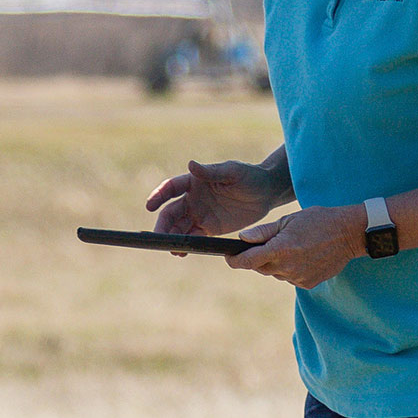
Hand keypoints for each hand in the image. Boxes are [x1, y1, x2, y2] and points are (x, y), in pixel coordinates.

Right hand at [145, 160, 280, 237]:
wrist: (267, 193)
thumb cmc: (249, 176)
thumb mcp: (232, 172)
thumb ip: (211, 171)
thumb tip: (191, 165)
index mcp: (194, 181)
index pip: (171, 188)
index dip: (158, 196)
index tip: (150, 206)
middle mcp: (192, 198)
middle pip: (171, 212)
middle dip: (163, 224)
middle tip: (158, 236)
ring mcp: (199, 214)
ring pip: (178, 227)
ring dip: (172, 237)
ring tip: (171, 249)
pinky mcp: (209, 228)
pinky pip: (192, 237)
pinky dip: (185, 245)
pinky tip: (181, 252)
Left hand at [228, 206, 366, 288]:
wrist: (349, 234)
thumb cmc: (318, 221)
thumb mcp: (288, 220)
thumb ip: (263, 232)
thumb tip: (241, 238)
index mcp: (280, 249)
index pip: (247, 261)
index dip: (234, 260)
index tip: (229, 256)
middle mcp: (287, 267)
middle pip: (259, 268)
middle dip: (257, 258)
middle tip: (267, 244)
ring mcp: (298, 278)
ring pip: (275, 273)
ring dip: (275, 263)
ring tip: (291, 247)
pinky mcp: (308, 284)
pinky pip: (289, 278)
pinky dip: (290, 269)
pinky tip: (302, 256)